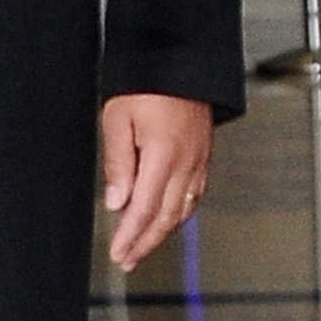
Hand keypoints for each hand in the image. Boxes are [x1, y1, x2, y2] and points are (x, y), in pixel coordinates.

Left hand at [101, 93, 213, 272]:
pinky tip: (168, 221)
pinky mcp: (204, 156)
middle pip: (167, 216)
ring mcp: (199, 160)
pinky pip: (194, 195)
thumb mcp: (117, 118)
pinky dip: (179, 215)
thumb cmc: (147, 83)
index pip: (146, 208)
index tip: (118, 253)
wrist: (181, 61)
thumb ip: (118, 164)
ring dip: (163, 233)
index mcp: (165, 154)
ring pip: (184, 209)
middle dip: (146, 243)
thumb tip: (117, 202)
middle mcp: (187, 162)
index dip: (131, 235)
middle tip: (128, 260)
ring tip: (142, 247)